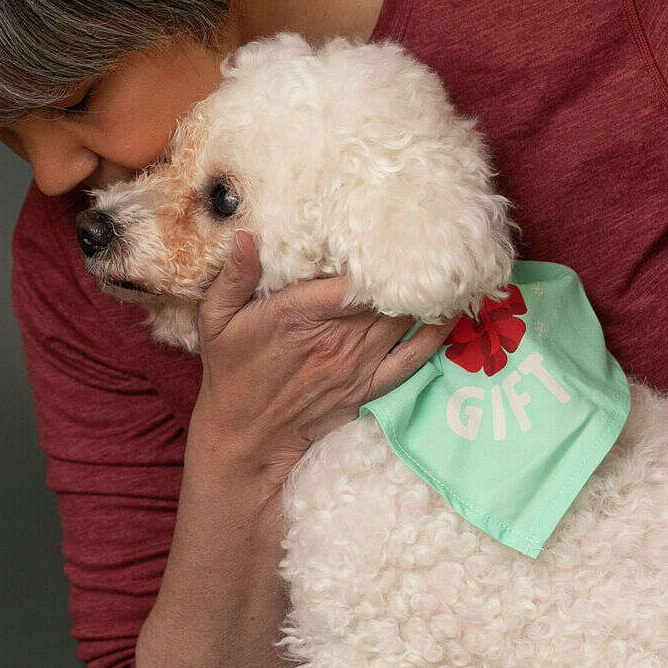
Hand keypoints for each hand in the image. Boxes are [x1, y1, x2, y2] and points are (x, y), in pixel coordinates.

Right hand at [191, 231, 449, 478]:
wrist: (246, 437)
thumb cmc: (231, 372)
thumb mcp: (216, 320)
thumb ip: (232, 278)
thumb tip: (244, 238)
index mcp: (299, 315)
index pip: (352, 280)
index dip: (378, 255)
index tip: (393, 230)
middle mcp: (335, 339)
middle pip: (386, 295)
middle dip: (409, 268)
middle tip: (431, 237)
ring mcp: (356, 365)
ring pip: (403, 320)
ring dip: (426, 294)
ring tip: (448, 265)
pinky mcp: (368, 387)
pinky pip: (412, 359)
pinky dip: (434, 337)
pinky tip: (450, 314)